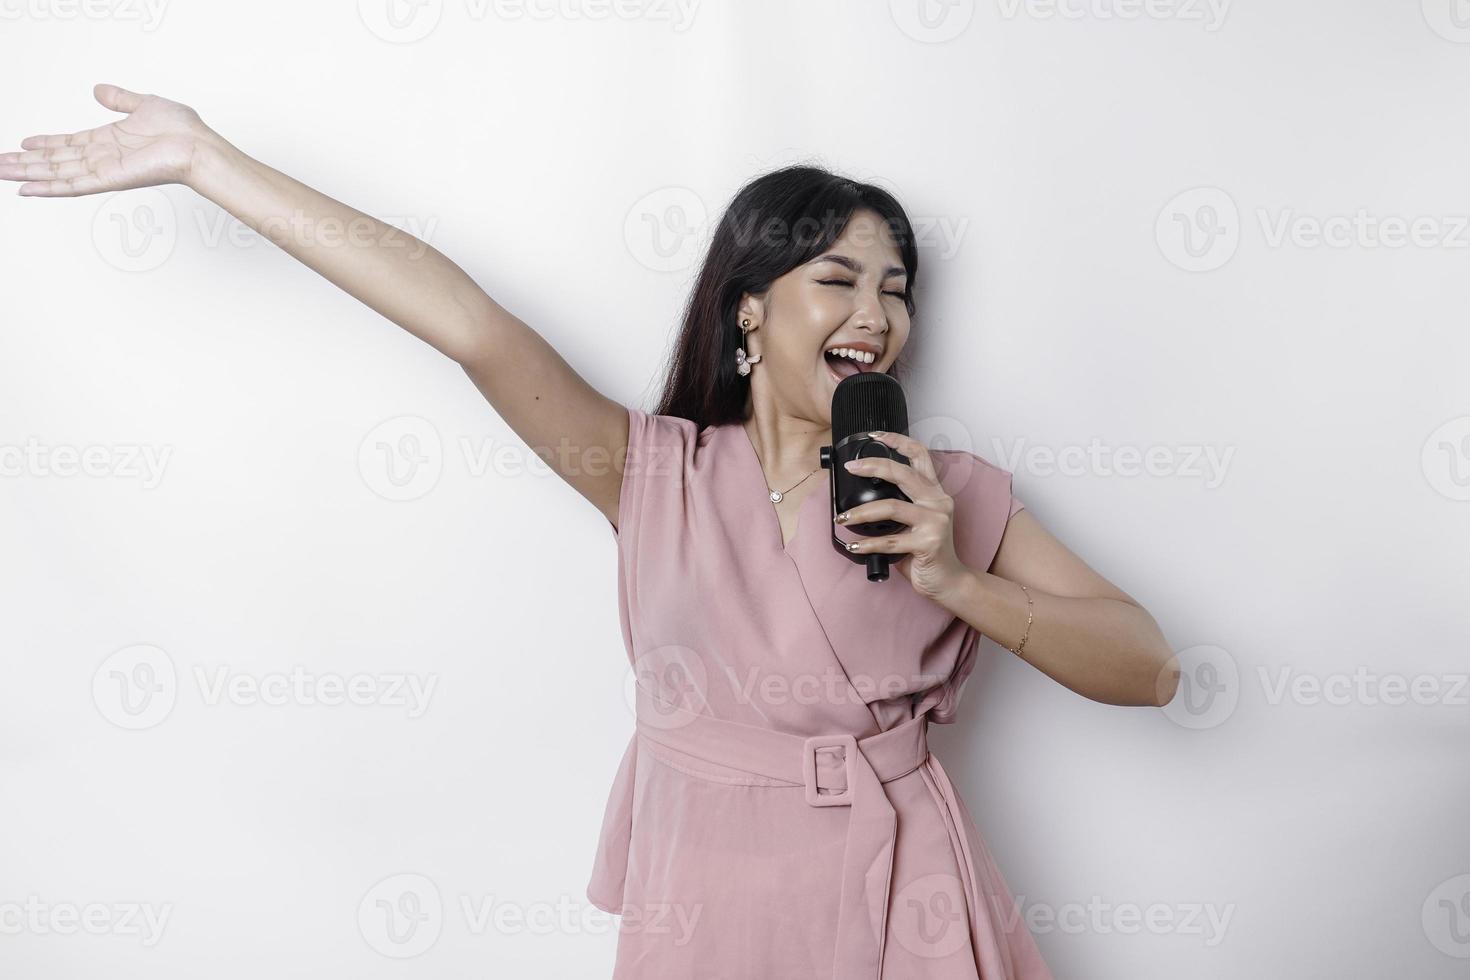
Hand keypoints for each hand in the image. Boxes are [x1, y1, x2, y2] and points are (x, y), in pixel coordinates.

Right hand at [1, 83, 218, 196]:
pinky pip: (72, 185)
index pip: (69, 143)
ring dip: (26, 173)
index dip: (45, 143)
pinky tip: (25, 189)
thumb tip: (99, 90)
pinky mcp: (108, 180)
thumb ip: (119, 99)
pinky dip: (48, 188)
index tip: (23, 144)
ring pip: (56, 173)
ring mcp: (104, 170)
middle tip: (0, 164)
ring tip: (1, 173)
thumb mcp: (144, 104)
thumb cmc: (183, 130)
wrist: (198, 146)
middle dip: (26, 162)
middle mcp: (103, 157)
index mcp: (109, 140)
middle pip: (55, 160)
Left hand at [835, 431, 967, 601]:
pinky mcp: (929, 543)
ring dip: (861, 512)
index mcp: (934, 492)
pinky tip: (855, 546)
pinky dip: (868, 544)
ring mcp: (935, 522)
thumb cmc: (927, 552)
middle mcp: (938, 502)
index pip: (920, 455)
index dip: (898, 440)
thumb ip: (898, 507)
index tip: (874, 436)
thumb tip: (859, 501)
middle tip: (851, 468)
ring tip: (842, 518)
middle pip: (902, 473)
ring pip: (891, 507)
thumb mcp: (915, 522)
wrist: (948, 581)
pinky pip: (890, 540)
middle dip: (872, 467)